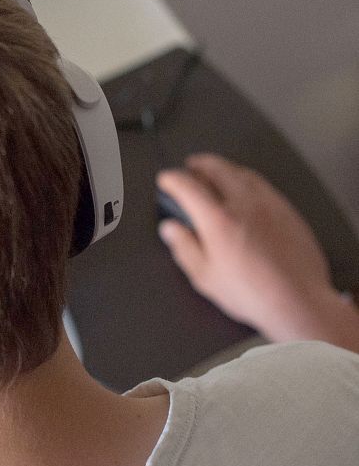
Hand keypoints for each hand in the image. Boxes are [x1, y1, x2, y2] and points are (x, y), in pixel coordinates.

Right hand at [157, 154, 356, 347]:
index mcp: (218, 220)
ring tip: (216, 172)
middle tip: (190, 166)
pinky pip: (264, 185)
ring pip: (243, 173)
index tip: (166, 180)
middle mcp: (244, 205)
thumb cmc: (254, 294)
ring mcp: (269, 205)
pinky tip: (246, 190)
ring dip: (225, 168)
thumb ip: (184, 248)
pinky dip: (248, 180)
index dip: (172, 179)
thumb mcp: (205, 277)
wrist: (298, 301)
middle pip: (217, 169)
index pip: (188, 187)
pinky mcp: (288, 212)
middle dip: (199, 164)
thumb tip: (171, 230)